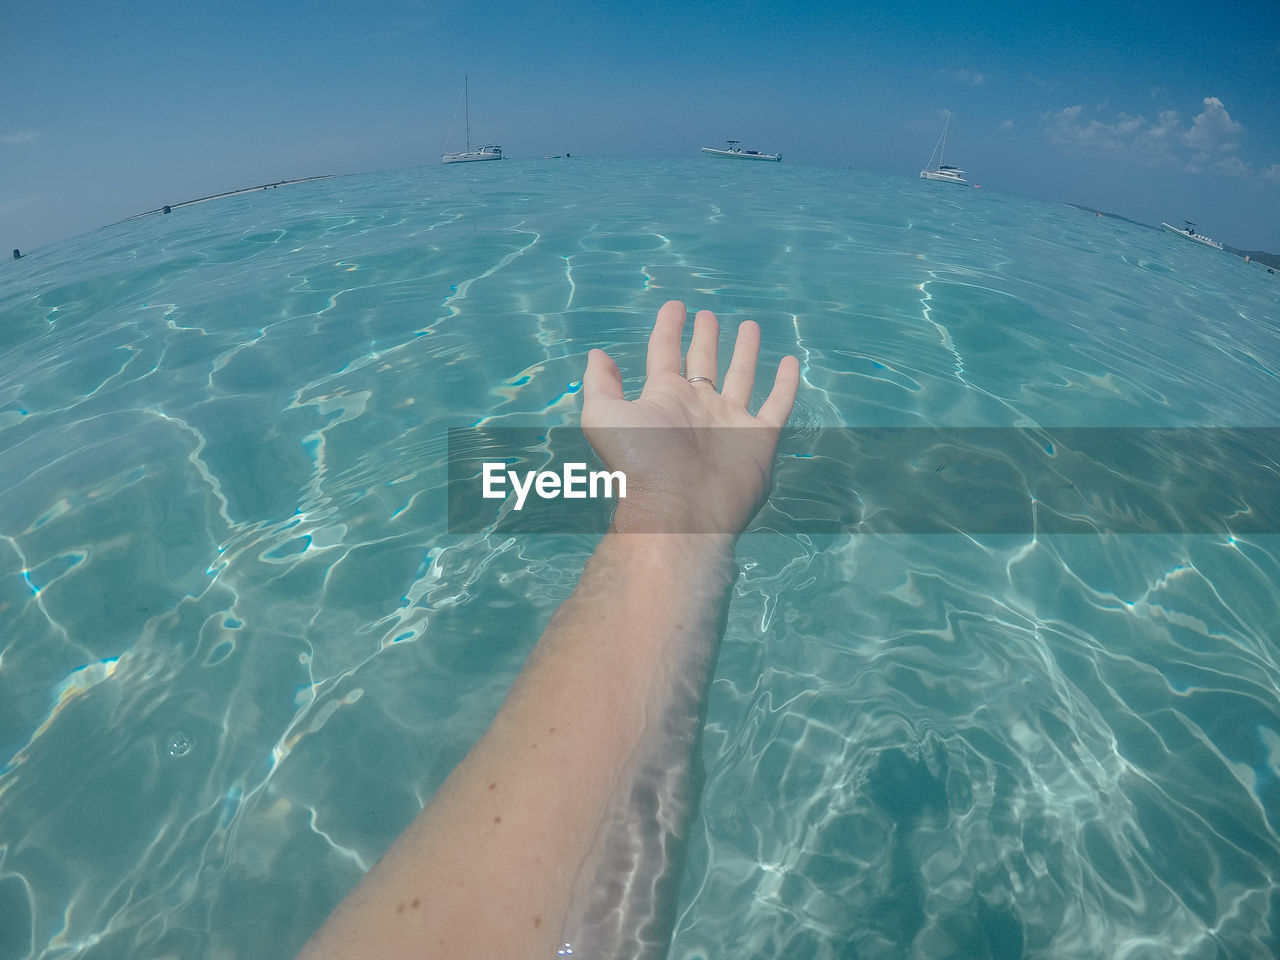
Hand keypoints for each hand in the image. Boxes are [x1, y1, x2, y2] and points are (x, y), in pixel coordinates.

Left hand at [581, 300, 799, 533]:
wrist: (679, 509)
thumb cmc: (640, 463)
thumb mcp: (604, 417)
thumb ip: (600, 384)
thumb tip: (597, 355)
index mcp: (663, 398)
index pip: (665, 353)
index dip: (669, 328)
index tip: (676, 306)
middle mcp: (697, 407)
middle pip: (703, 363)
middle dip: (705, 338)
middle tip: (709, 315)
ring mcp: (729, 422)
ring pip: (741, 377)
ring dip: (745, 353)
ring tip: (749, 326)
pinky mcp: (759, 438)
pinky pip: (777, 405)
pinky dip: (785, 385)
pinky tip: (790, 363)